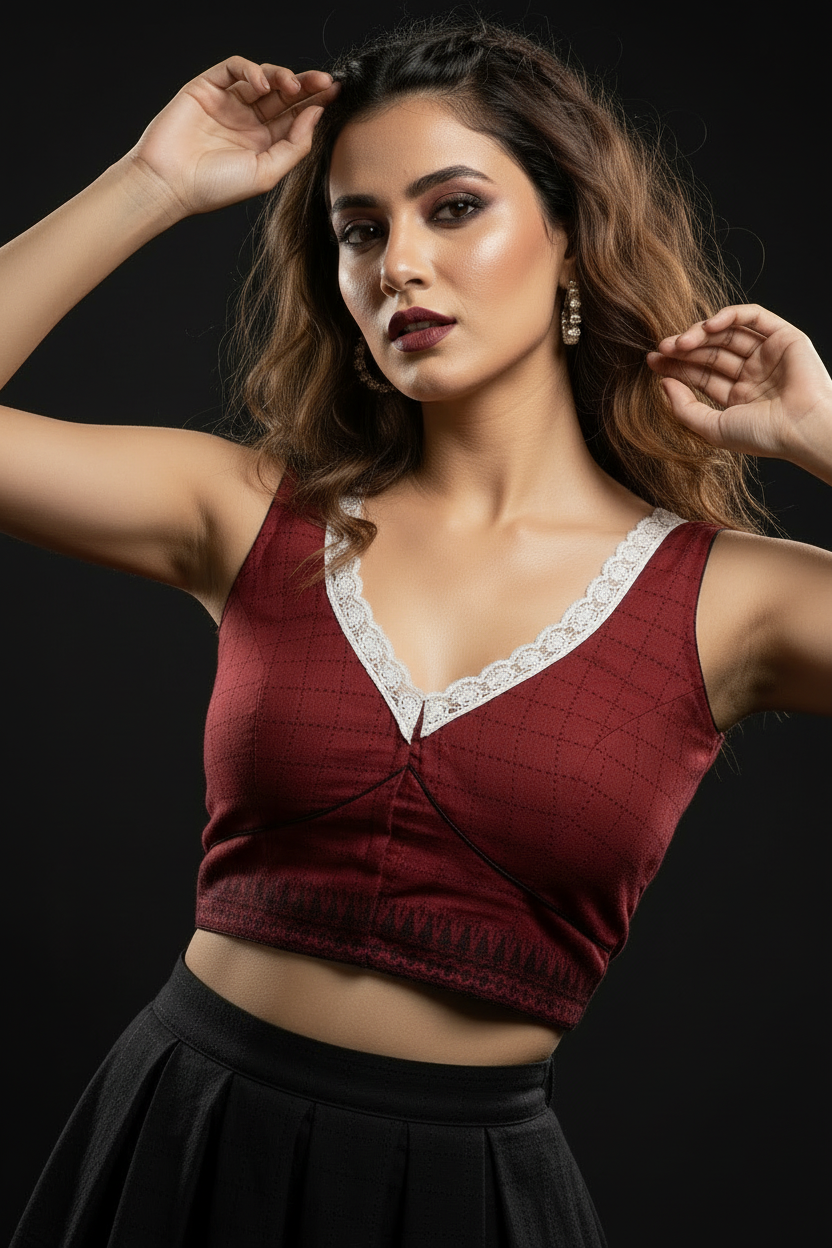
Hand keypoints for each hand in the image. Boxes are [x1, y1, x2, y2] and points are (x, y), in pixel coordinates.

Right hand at [124, 56, 340, 217]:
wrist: (170, 183)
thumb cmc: (215, 187)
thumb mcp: (267, 173)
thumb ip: (295, 145)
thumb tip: (316, 115)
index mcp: (264, 143)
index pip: (295, 116)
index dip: (316, 103)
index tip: (336, 94)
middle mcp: (248, 121)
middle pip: (284, 94)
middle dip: (307, 85)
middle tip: (326, 80)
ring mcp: (229, 103)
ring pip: (263, 78)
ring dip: (282, 76)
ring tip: (293, 86)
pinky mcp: (208, 87)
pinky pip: (234, 68)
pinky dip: (251, 70)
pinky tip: (262, 83)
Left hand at [646, 304, 831, 472]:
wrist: (802, 429)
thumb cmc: (762, 436)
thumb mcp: (712, 427)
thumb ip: (684, 408)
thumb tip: (662, 383)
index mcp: (739, 397)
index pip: (701, 374)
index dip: (676, 366)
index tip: (652, 361)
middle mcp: (754, 374)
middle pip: (711, 353)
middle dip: (684, 349)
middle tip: (661, 347)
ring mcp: (769, 355)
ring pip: (728, 334)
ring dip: (701, 334)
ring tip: (679, 342)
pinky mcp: (784, 337)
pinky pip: (754, 317)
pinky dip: (730, 316)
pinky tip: (708, 326)